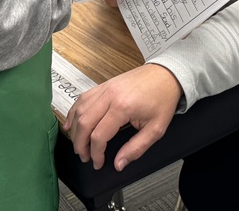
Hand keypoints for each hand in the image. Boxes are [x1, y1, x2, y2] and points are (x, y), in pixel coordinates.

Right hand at [66, 63, 181, 170]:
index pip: (99, 136)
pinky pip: (82, 98)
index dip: (96, 154)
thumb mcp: (156, 129)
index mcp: (123, 107)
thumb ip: (136, 148)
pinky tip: (72, 123)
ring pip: (80, 110)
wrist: (166, 75)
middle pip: (84, 123)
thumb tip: (119, 164)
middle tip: (84, 157)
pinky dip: (74, 112)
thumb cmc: (162, 98)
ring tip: (78, 144)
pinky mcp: (104, 85)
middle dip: (80, 144)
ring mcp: (105, 88)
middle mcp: (110, 95)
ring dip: (75, 129)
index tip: (98, 162)